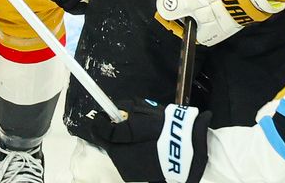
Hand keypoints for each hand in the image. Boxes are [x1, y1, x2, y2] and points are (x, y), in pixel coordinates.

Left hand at [90, 100, 210, 182]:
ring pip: (117, 151)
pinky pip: (126, 160)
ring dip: (124, 143)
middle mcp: (118, 159)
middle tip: (133, 124)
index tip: (107, 113)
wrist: (185, 151)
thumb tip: (108, 111)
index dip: (101, 120)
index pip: (99, 131)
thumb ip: (123, 109)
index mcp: (120, 142)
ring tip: (143, 137)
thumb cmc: (165, 127)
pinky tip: (146, 149)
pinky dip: (132, 153)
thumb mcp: (143, 111)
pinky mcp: (132, 176)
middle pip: (108, 141)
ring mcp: (125, 170)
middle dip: (116, 132)